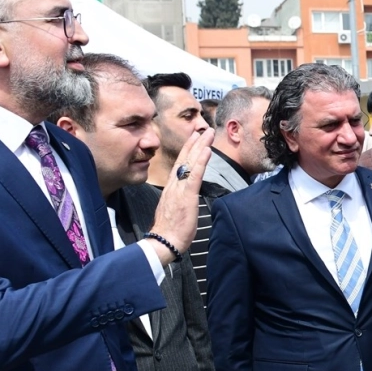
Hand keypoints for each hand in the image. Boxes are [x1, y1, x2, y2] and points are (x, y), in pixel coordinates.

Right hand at [147, 129, 214, 254]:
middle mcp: (174, 185)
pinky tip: (207, 150)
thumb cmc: (170, 231)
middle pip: (185, 159)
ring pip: (190, 162)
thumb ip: (180, 200)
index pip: (180, 165)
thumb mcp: (175, 210)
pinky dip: (201, 161)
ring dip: (200, 146)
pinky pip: (195, 175)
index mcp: (172, 189)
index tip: (195, 138)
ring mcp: (179, 189)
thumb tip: (186, 199)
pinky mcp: (186, 196)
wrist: (163, 242)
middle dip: (195, 142)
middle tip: (204, 129)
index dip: (188, 150)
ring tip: (208, 133)